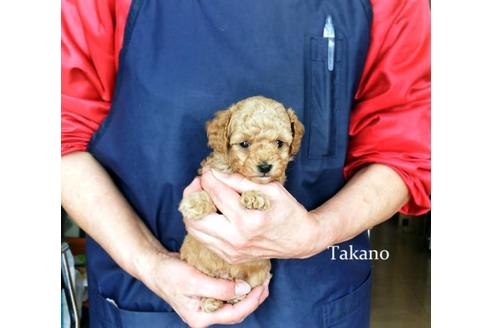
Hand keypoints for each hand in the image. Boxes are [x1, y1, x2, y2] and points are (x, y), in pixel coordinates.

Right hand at [138, 250, 269, 327]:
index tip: (262, 286)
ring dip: (248, 291)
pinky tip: (247, 275)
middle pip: (237, 311)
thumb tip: (244, 288)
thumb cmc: (169, 275)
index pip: (234, 314)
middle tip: (266, 281)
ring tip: (261, 278)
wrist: (154, 266)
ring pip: (234, 302)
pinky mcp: (208, 293)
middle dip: (254, 297)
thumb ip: (219, 288)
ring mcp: (207, 304)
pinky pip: (227, 293)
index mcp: (201, 318)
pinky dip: (239, 285)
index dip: (251, 301)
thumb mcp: (194, 281)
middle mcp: (206, 314)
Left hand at [183, 170, 330, 263]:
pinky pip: (202, 238)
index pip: (217, 193)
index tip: (208, 170)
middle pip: (195, 215)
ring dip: (193, 209)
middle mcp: (236, 239)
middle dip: (193, 193)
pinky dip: (201, 223)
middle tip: (201, 183)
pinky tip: (211, 211)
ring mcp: (230, 251)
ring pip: (194, 229)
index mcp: (248, 220)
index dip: (208, 177)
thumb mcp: (269, 189)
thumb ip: (239, 180)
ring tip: (203, 196)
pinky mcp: (228, 257)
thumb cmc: (286, 211)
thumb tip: (214, 173)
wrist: (298, 240)